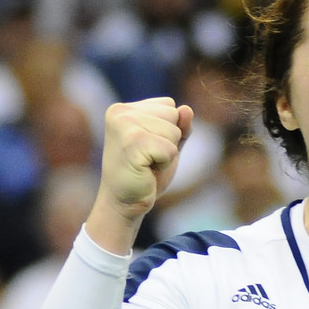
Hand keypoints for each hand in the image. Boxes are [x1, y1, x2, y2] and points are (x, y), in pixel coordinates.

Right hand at [100, 96, 193, 218]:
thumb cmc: (144, 174)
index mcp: (124, 109)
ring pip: (174, 131)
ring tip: (146, 163)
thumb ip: (179, 125)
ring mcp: (124, 125)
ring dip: (167, 153)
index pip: (169, 105)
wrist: (124, 203)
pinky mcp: (132, 143)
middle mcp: (121, 112)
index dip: (167, 131)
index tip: (147, 148)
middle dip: (169, 140)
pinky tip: (146, 170)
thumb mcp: (166, 144)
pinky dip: (165, 164)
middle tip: (147, 158)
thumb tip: (187, 109)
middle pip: (173, 115)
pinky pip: (170, 149)